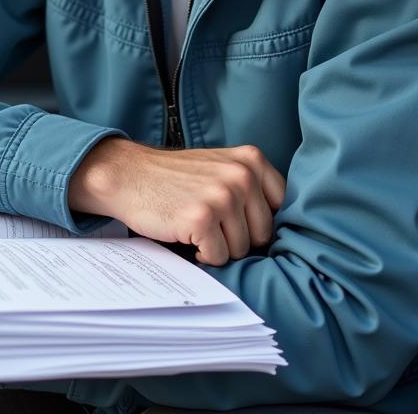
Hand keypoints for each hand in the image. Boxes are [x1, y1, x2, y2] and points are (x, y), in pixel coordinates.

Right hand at [68, 139, 285, 265]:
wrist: (129, 174)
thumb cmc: (176, 178)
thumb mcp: (221, 168)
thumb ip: (253, 189)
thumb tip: (288, 234)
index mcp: (252, 160)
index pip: (282, 210)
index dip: (257, 223)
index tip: (236, 220)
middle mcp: (242, 175)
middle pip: (262, 235)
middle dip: (237, 237)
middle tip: (208, 221)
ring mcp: (223, 196)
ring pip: (241, 249)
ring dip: (217, 246)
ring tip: (194, 224)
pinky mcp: (202, 217)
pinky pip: (218, 257)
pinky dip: (201, 254)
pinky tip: (185, 234)